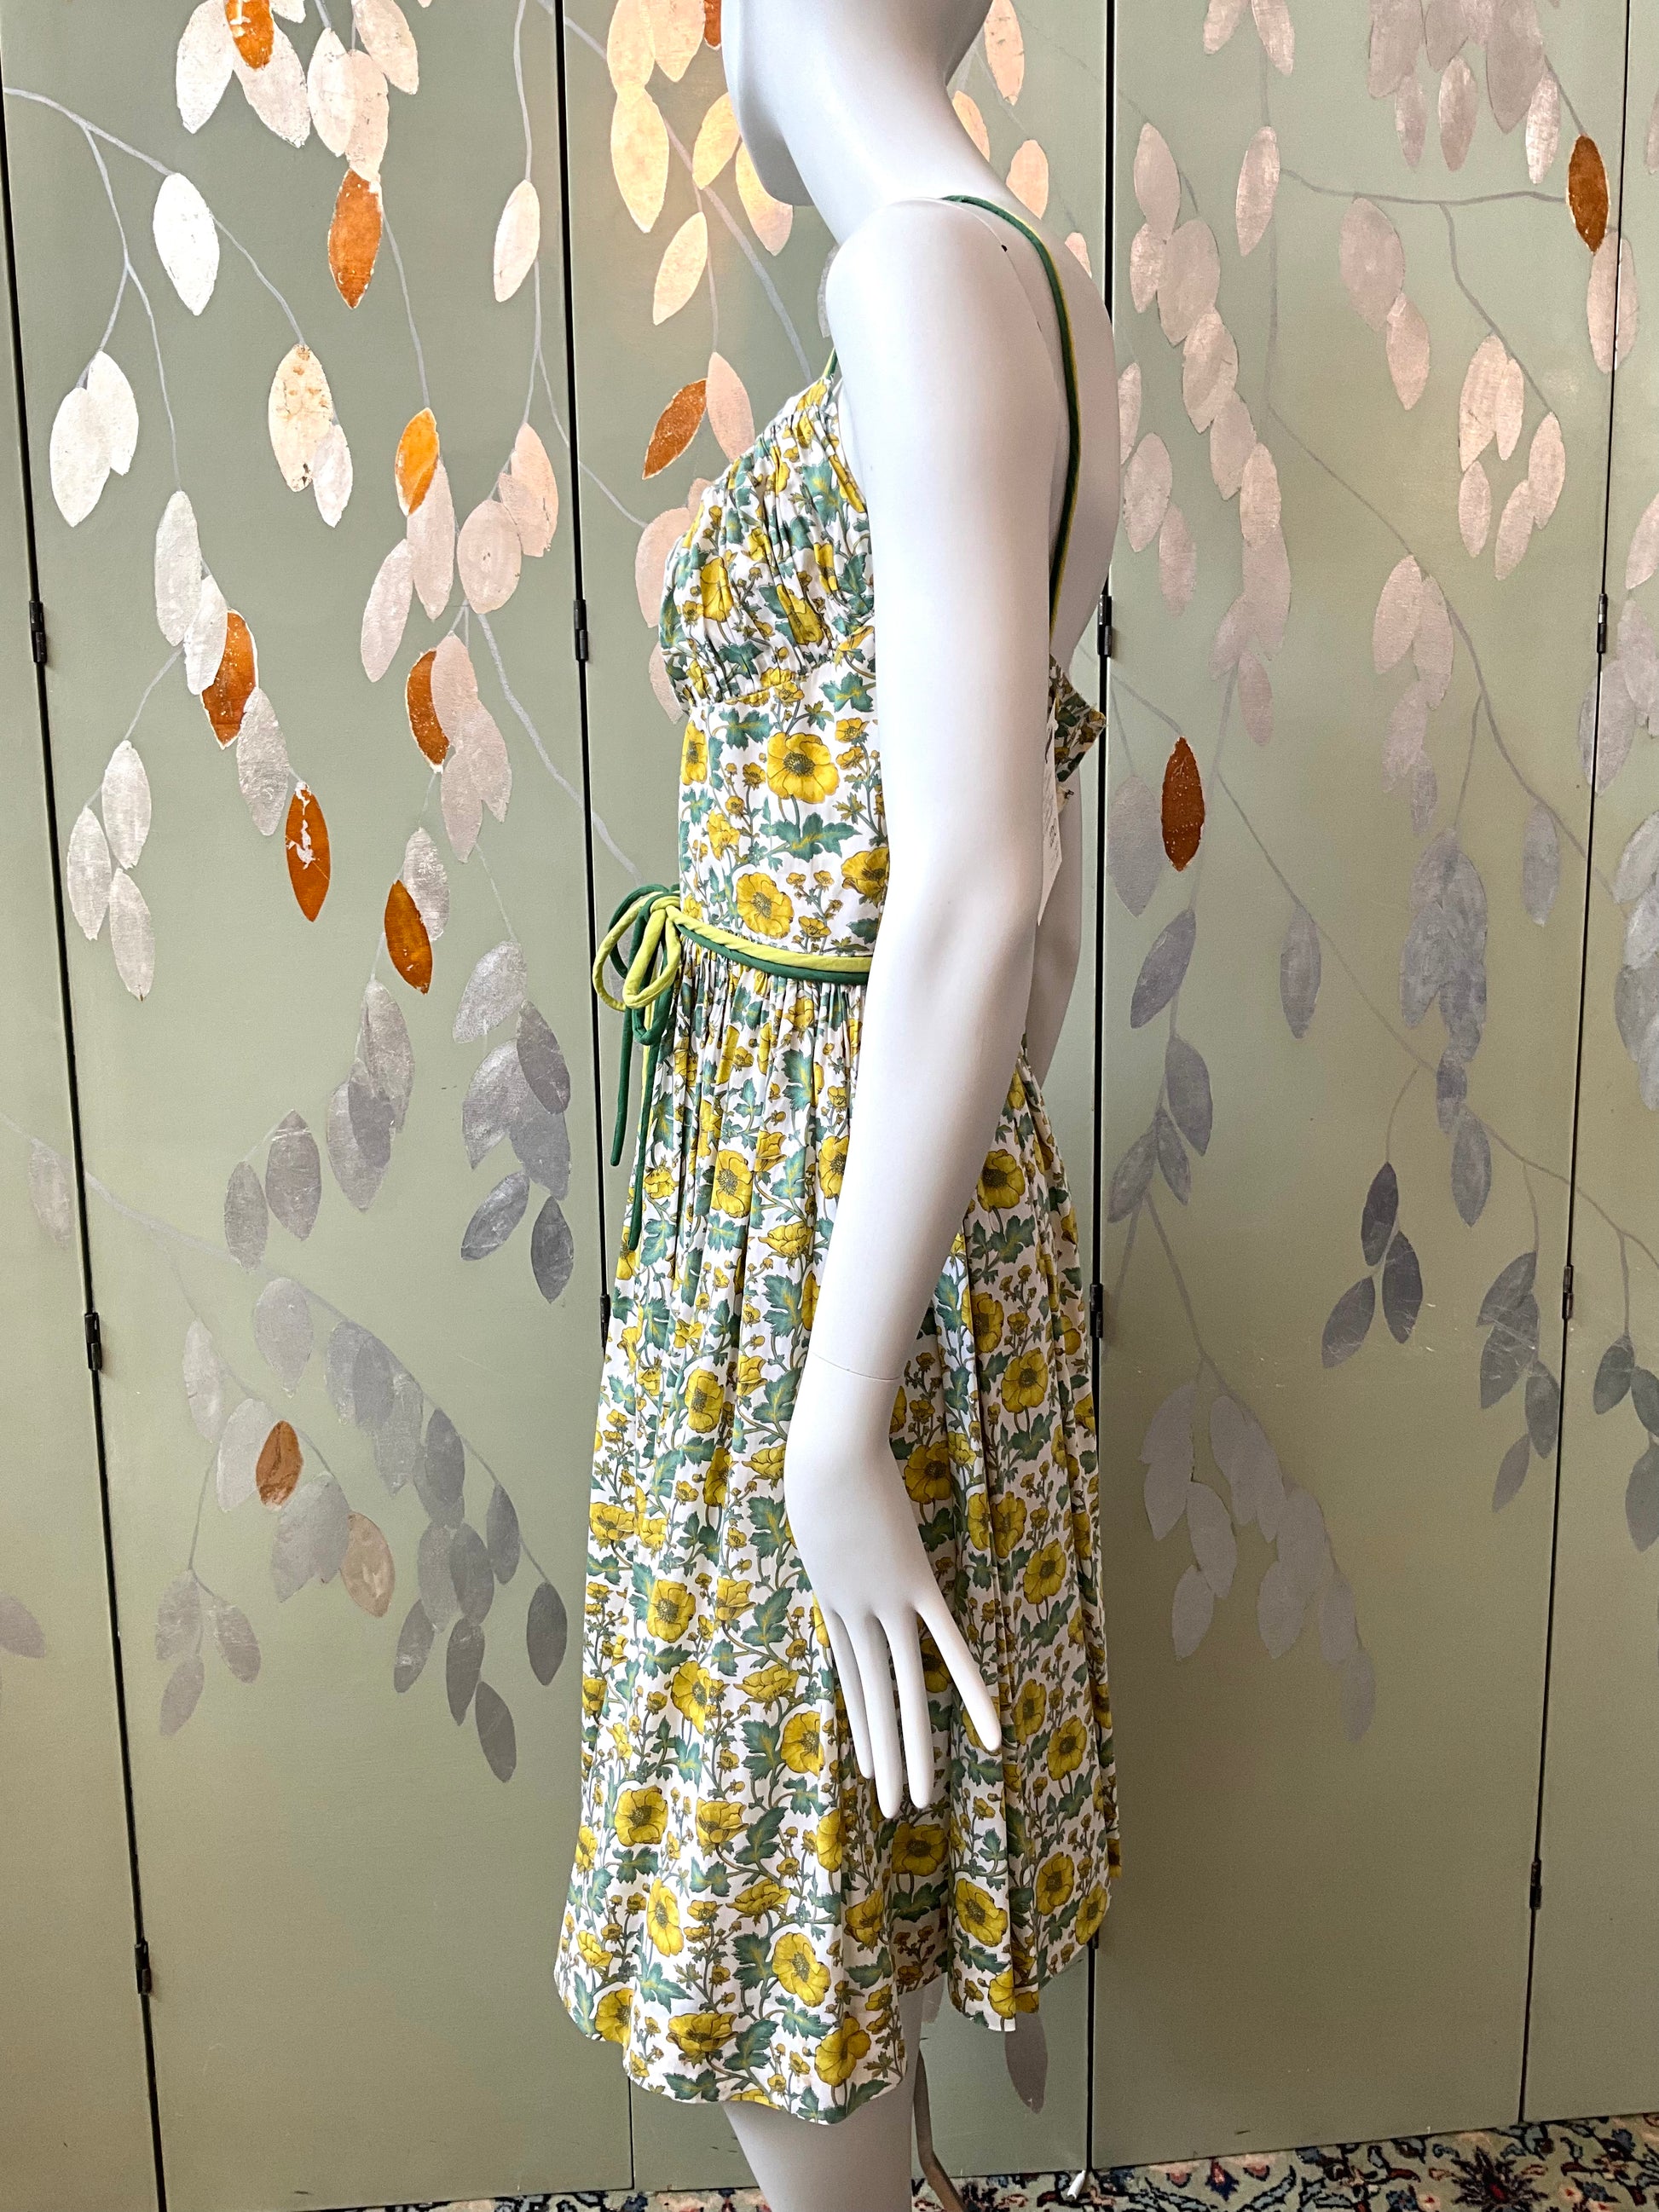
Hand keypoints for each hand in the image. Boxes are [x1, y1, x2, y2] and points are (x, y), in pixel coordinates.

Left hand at [785, 1352, 1002, 1818]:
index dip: (864, 1721)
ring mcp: (885, 1603)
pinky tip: (992, 1734)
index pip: (853, 1677)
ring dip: (913, 1749)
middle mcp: (856, 1615)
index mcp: (834, 1601)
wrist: (823, 1453)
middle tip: (892, 1807)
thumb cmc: (817, 1462)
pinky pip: (949, 1647)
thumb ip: (833, 1526)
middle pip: (876, 1698)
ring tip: (918, 1801)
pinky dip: (973, 1692)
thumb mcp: (817, 1507)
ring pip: (906, 1689)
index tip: (868, 1763)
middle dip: (885, 1755)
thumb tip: (839, 1518)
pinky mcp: (913, 1585)